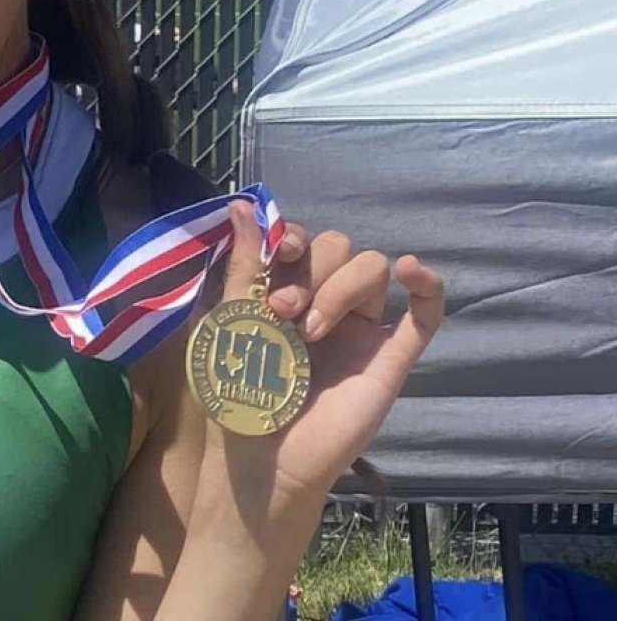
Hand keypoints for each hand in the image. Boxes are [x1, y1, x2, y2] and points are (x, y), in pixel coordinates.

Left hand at [201, 202, 444, 519]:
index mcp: (287, 290)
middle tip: (280, 314)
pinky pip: (425, 316)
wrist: (264, 458)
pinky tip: (414, 270)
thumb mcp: (232, 321)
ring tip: (308, 331)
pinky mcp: (390, 358)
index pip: (305, 240)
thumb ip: (244, 264)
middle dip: (310, 271)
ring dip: (340, 287)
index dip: (294, 237)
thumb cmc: (239, 393)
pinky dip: (427, 286)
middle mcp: (327, 303)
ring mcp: (363, 329)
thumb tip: (243, 203)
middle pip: (339, 247)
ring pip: (372, 269)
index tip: (277, 253)